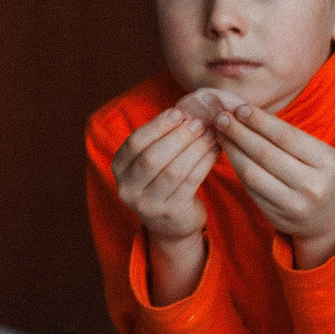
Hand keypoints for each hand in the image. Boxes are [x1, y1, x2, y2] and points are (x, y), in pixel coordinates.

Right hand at [110, 106, 218, 247]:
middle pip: (152, 158)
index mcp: (119, 168)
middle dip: (178, 137)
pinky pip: (191, 182)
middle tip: (198, 123)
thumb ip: (161, 138)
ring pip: (174, 171)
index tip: (178, 112)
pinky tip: (215, 150)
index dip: (157, 126)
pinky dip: (205, 162)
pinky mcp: (172, 213)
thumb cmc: (162, 181)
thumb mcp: (152, 160)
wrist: (171, 223)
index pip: (135, 143)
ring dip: (195, 148)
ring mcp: (148, 205)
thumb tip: (187, 110)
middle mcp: (128, 189)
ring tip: (210, 134)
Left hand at [216, 103, 334, 268]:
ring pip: (252, 172)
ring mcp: (293, 204)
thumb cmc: (320, 176)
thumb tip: (249, 112)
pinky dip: (236, 167)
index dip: (259, 121)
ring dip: (232, 150)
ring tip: (220, 132)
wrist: (330, 221)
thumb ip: (289, 137)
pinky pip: (249, 188)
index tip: (240, 108)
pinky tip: (229, 152)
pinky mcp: (276, 216)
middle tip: (221, 117)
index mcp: (326, 162)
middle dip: (239, 132)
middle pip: (265, 154)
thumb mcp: (319, 154)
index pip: (286, 136)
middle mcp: (311, 185)